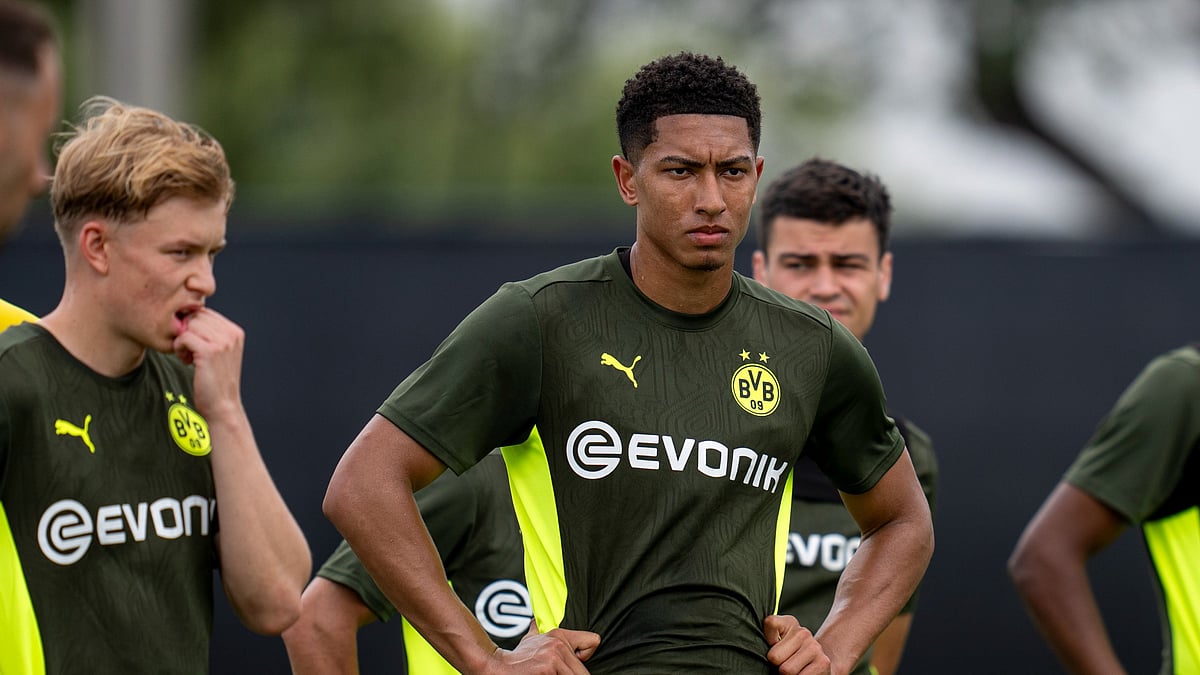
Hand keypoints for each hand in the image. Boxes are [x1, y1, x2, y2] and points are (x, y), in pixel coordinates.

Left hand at [172, 307, 244, 415]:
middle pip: (196, 316)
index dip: (193, 326)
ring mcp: (222, 342)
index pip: (205, 312)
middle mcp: (232, 334)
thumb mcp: (220, 352)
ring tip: (187, 356)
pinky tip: (185, 360)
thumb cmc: (216, 380)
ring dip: (182, 340)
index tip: (194, 345)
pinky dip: (179, 348)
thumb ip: (211, 334)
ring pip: (189, 325)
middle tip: (188, 351)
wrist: (222, 405)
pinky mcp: (209, 351)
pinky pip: (184, 337)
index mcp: (235, 332)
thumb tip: (187, 315)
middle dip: (187, 331)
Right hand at [482, 622, 598, 673]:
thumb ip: (538, 632)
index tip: (576, 663)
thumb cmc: (516, 658)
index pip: (593, 641)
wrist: (497, 666)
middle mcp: (558, 645)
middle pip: (584, 670)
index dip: (585, 657)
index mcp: (558, 635)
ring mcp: (553, 658)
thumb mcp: (531, 639)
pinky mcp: (547, 670)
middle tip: (557, 674)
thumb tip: (535, 622)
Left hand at [765, 614, 830, 674]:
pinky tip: (802, 672)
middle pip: (774, 656)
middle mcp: (803, 632)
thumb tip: (763, 650)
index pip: (771, 623)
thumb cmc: (789, 654)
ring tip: (792, 669)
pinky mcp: (823, 662)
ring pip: (786, 670)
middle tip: (783, 662)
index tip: (773, 645)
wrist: (817, 663)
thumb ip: (768, 638)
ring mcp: (814, 646)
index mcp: (789, 623)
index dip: (767, 640)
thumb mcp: (777, 642)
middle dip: (776, 664)